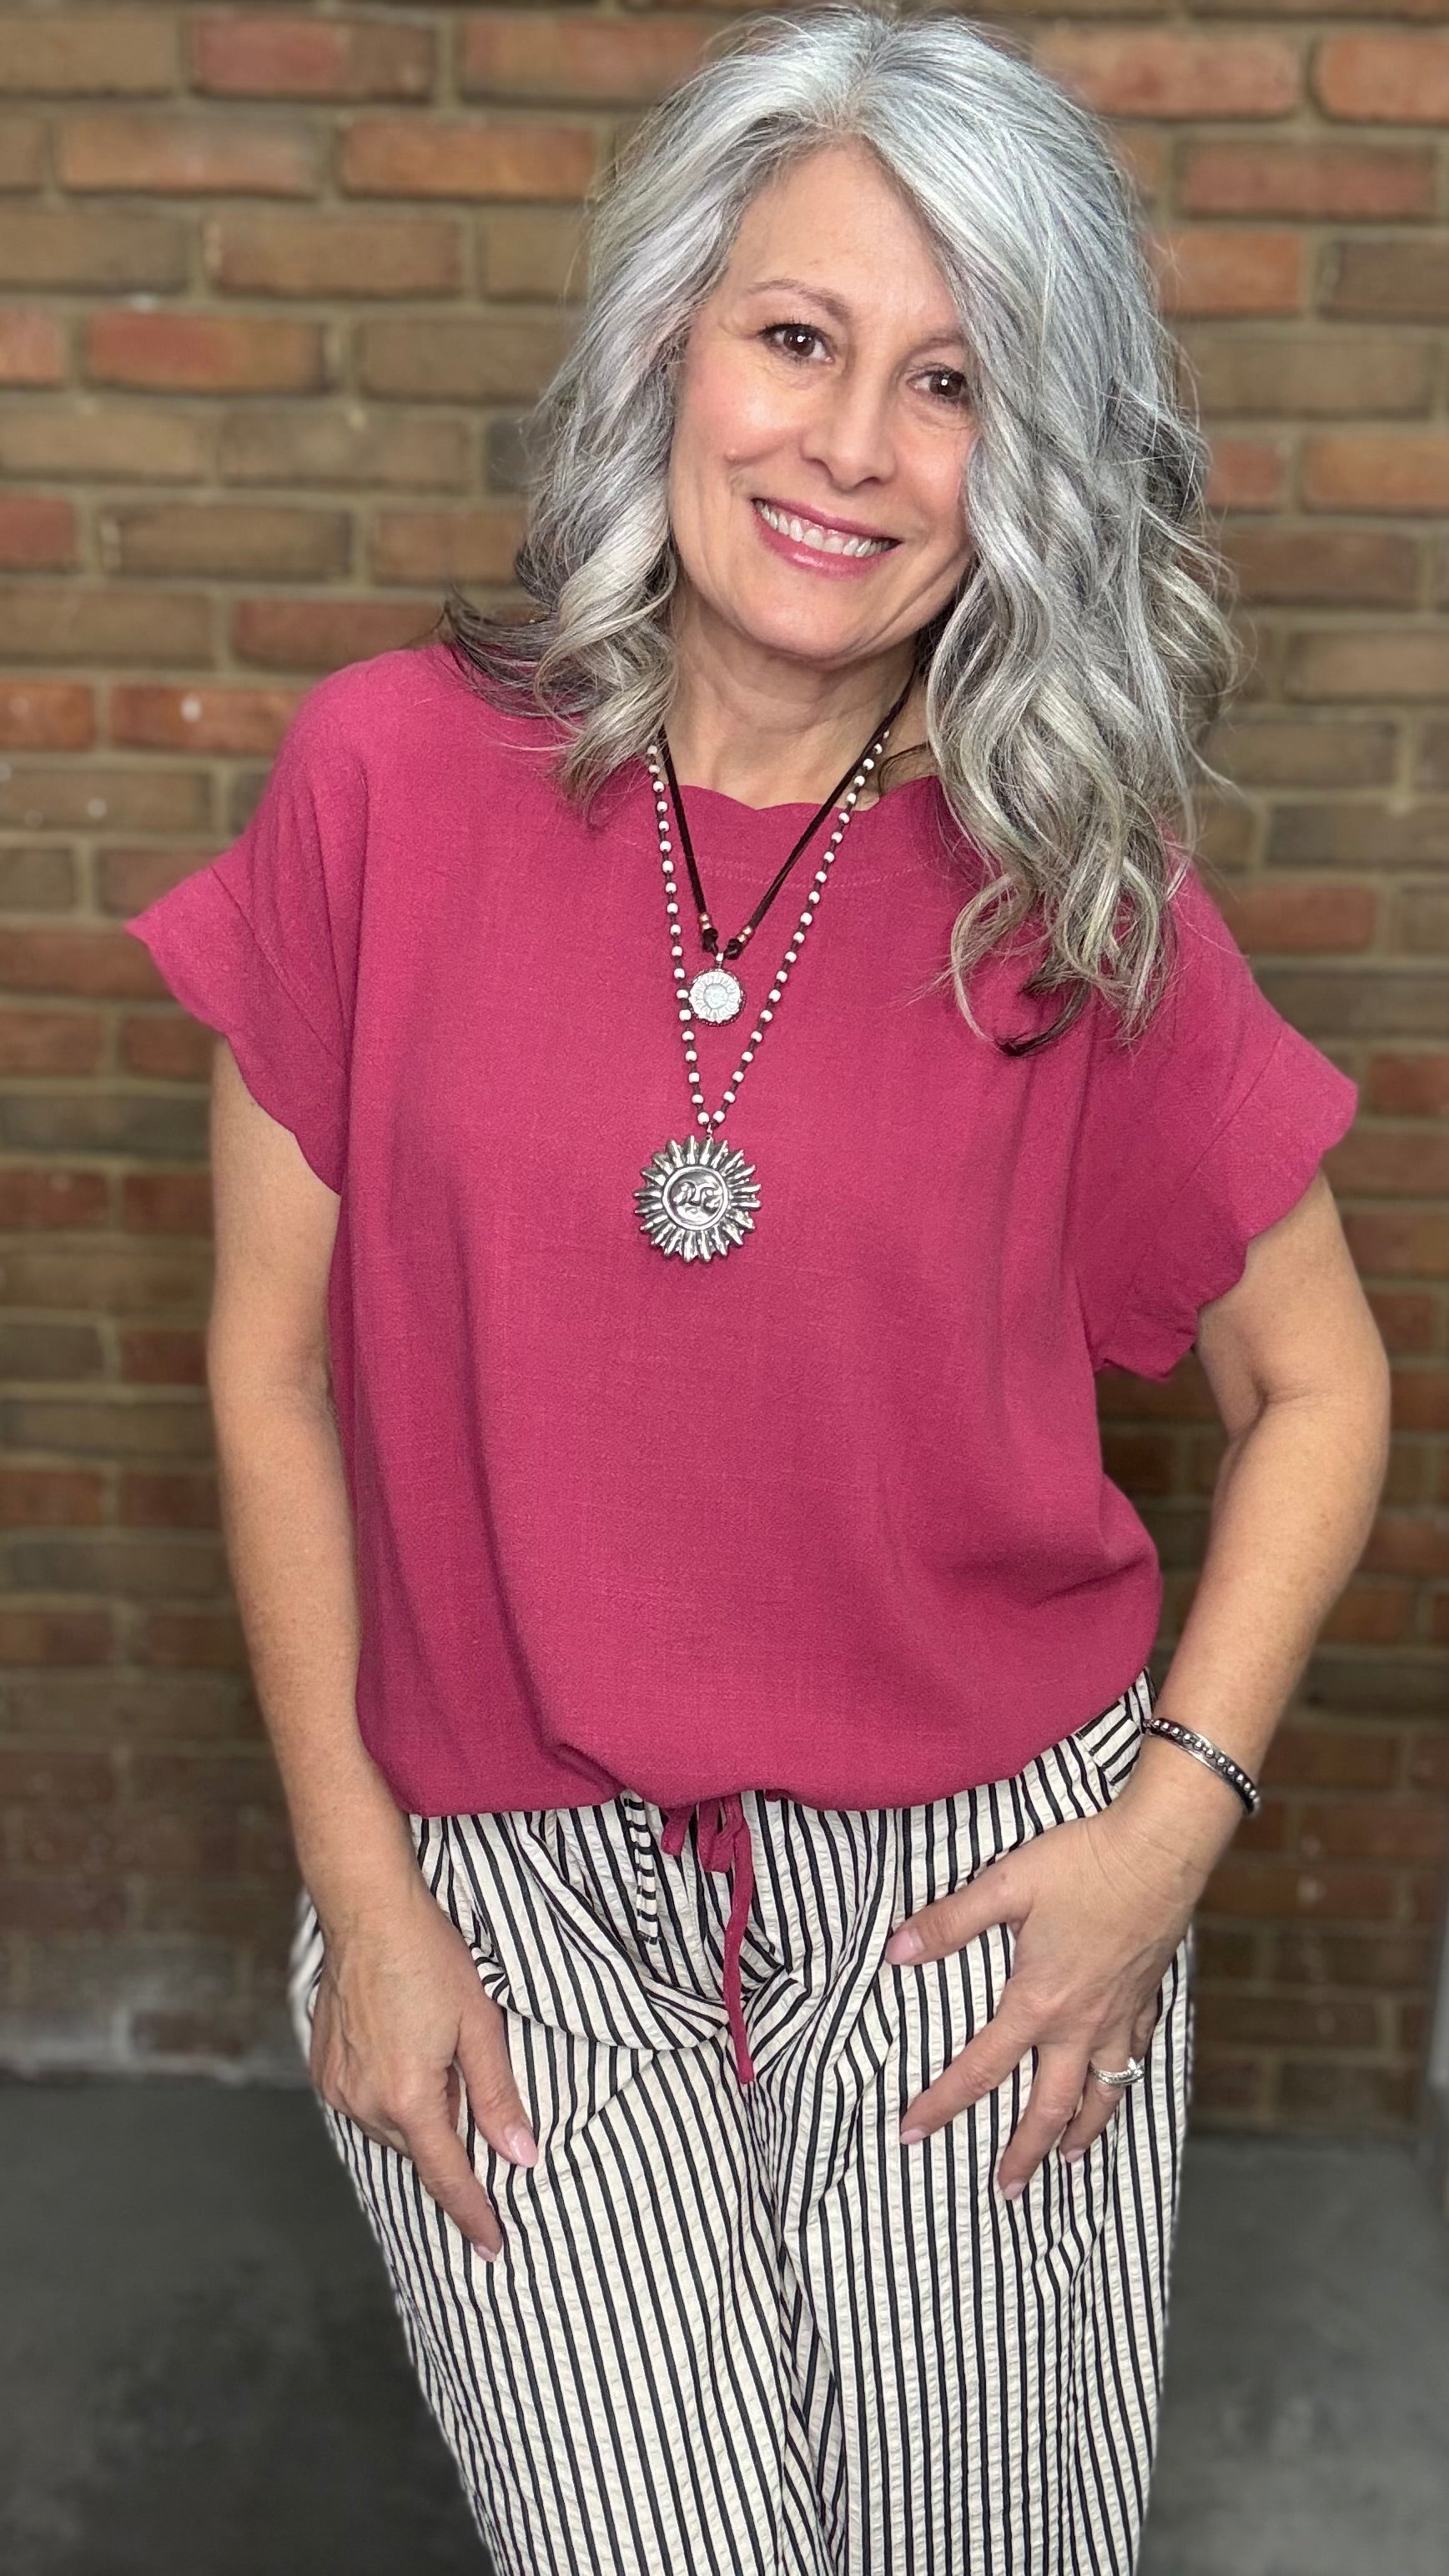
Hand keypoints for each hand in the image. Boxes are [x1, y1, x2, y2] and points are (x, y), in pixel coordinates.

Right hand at [310, 1874, 536, 2257]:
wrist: (368, 1912)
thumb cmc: (429, 1958)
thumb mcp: (481, 2025)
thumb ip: (499, 2096)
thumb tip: (520, 2155)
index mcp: (408, 2097)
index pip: (448, 2177)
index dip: (474, 2215)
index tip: (492, 2247)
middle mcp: (365, 2102)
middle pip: (421, 2149)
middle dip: (452, 2138)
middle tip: (472, 2089)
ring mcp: (338, 2087)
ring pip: (392, 2127)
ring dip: (420, 2113)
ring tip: (434, 2055)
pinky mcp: (323, 2071)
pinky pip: (366, 2104)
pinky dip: (392, 2096)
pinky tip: (405, 2054)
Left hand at [884, 1795, 1210, 2196]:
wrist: (1160, 1848)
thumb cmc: (1082, 1862)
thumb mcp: (1004, 1885)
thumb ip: (949, 1922)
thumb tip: (895, 1952)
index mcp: (1038, 2002)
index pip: (980, 2070)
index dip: (942, 2104)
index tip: (912, 2133)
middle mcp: (1081, 2022)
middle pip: (1050, 2107)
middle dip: (1025, 2153)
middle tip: (1007, 2191)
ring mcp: (1121, 2013)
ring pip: (1104, 2093)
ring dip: (1084, 2133)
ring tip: (1070, 2162)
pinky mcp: (1149, 1995)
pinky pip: (1138, 2054)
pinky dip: (1126, 2079)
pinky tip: (1121, 2080)